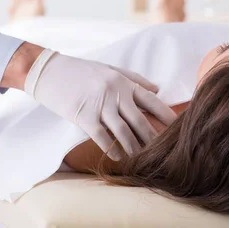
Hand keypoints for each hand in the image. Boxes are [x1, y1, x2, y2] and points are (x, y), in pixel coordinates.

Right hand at [25, 50, 176, 160]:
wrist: (49, 71)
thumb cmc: (81, 71)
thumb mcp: (110, 69)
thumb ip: (135, 79)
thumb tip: (158, 89)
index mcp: (123, 82)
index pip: (151, 100)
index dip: (166, 115)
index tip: (179, 127)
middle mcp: (115, 93)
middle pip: (140, 120)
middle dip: (153, 137)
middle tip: (163, 151)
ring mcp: (99, 105)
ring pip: (123, 132)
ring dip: (134, 147)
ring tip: (141, 158)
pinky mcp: (83, 116)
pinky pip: (101, 137)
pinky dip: (112, 149)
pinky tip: (119, 157)